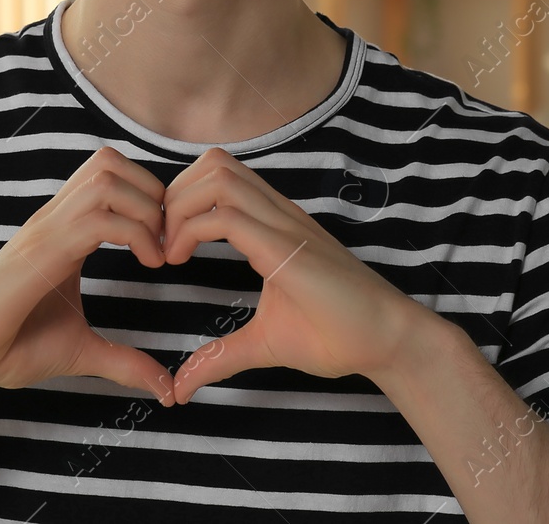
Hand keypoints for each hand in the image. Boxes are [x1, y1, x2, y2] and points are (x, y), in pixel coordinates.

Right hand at [0, 147, 176, 405]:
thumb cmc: (6, 347)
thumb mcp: (79, 351)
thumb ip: (123, 362)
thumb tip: (164, 388)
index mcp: (63, 231)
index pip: (110, 175)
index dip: (149, 198)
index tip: (167, 244)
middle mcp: (54, 220)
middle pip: (110, 161)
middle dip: (153, 192)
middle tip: (168, 241)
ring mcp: (45, 231)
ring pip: (106, 178)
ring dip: (146, 209)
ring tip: (158, 253)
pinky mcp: (40, 252)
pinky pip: (97, 219)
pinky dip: (135, 233)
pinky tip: (148, 264)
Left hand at [160, 147, 422, 404]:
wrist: (389, 341)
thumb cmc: (337, 335)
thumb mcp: (263, 342)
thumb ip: (221, 356)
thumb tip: (182, 386)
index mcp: (274, 223)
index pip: (218, 176)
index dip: (180, 198)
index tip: (164, 244)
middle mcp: (278, 214)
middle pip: (213, 162)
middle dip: (172, 194)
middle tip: (159, 242)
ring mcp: (285, 226)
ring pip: (219, 176)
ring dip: (179, 206)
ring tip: (168, 250)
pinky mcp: (289, 249)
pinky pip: (230, 216)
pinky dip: (190, 230)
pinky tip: (179, 261)